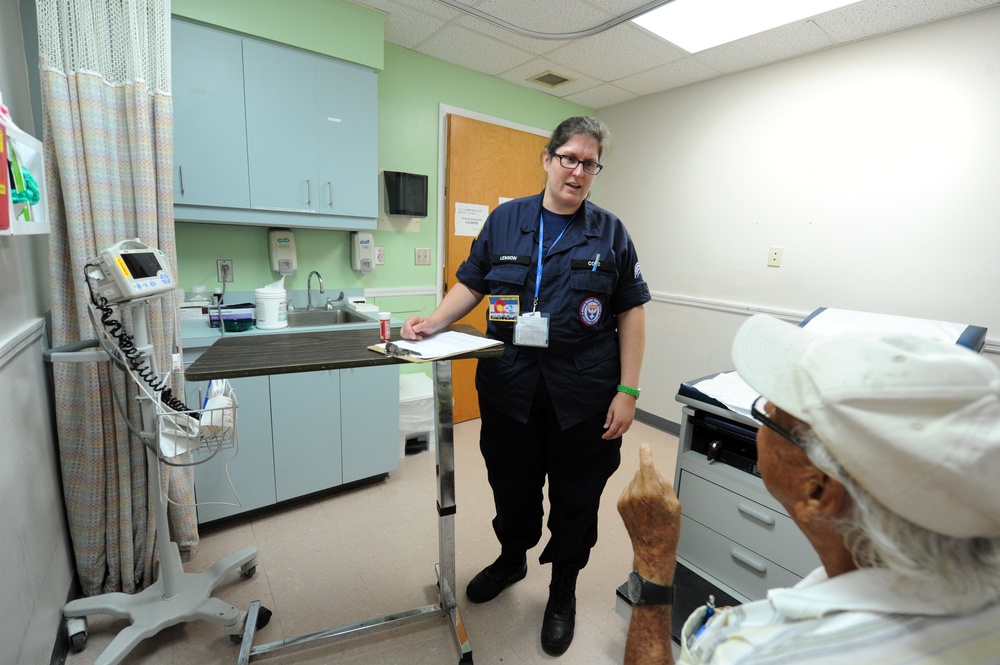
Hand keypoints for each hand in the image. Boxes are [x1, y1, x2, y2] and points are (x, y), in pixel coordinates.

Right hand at [401, 316, 437, 339]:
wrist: (432, 326)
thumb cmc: (430, 324)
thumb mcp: (427, 324)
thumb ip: (420, 326)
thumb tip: (413, 329)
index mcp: (413, 319)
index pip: (407, 325)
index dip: (409, 331)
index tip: (413, 336)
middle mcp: (409, 323)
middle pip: (404, 330)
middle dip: (410, 335)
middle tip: (418, 337)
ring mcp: (408, 328)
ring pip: (404, 334)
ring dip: (410, 337)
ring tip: (419, 337)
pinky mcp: (409, 333)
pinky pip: (406, 337)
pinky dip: (411, 339)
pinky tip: (417, 337)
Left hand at [603, 391, 636, 438]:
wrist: (628, 395)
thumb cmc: (618, 401)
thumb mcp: (611, 409)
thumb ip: (608, 419)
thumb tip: (606, 427)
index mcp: (618, 420)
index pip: (611, 431)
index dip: (607, 435)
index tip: (603, 436)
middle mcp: (624, 423)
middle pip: (618, 433)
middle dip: (612, 437)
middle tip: (607, 437)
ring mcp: (629, 422)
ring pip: (623, 432)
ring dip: (617, 435)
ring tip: (612, 435)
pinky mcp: (631, 420)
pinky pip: (626, 429)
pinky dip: (622, 431)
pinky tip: (619, 431)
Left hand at [617, 442, 681, 583]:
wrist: (652, 549)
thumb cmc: (666, 529)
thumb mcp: (674, 504)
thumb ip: (664, 484)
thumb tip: (655, 472)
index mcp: (651, 491)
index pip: (647, 465)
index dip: (646, 453)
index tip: (644, 446)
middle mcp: (636, 493)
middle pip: (641, 473)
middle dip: (649, 477)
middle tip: (658, 495)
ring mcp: (626, 499)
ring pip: (635, 481)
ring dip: (642, 486)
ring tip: (650, 505)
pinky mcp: (620, 504)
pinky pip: (629, 491)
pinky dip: (635, 494)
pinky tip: (642, 508)